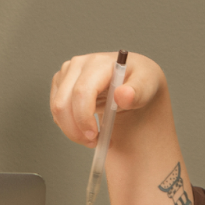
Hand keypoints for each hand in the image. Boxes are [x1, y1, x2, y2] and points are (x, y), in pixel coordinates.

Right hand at [49, 51, 167, 146]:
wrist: (132, 82)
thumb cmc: (140, 82)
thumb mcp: (148, 86)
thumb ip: (137, 91)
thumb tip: (122, 95)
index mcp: (99, 62)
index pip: (81, 92)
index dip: (83, 118)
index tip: (94, 136)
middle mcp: (78, 64)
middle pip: (62, 103)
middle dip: (75, 130)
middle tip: (94, 142)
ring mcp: (67, 72)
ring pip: (56, 109)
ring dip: (72, 130)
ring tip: (94, 136)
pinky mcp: (61, 83)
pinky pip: (56, 111)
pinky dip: (69, 125)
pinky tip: (86, 126)